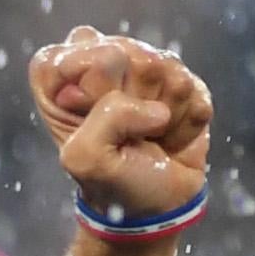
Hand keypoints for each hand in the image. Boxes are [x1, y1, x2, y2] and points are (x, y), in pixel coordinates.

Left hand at [32, 26, 211, 219]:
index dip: (87, 84)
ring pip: (165, 66)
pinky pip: (195, 89)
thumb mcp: (85, 157)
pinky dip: (185, 120)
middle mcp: (103, 67)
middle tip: (124, 131)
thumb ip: (106, 118)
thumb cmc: (110, 182)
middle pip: (124, 51)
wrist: (156, 206)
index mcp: (60, 80)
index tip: (87, 115)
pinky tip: (171, 135)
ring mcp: (146, 72)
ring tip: (149, 135)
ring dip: (160, 112)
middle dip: (128, 97)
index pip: (73, 49)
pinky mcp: (184, 84)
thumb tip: (158, 108)